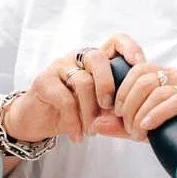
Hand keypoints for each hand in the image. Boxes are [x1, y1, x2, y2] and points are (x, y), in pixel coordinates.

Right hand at [4, 34, 145, 143]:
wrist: (37, 122)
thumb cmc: (72, 112)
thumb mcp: (99, 110)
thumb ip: (115, 106)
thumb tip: (138, 110)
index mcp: (94, 60)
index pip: (115, 42)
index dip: (129, 48)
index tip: (140, 64)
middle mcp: (77, 58)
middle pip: (97, 58)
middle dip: (108, 85)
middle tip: (111, 109)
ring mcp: (59, 67)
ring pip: (83, 81)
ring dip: (90, 112)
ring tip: (92, 131)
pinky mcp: (43, 81)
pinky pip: (66, 99)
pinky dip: (75, 121)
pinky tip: (78, 136)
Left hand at [113, 63, 176, 148]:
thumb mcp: (149, 131)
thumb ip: (122, 127)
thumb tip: (95, 125)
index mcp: (167, 78)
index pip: (137, 70)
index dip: (121, 89)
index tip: (115, 113)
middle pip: (144, 77)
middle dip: (128, 103)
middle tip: (127, 127)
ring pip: (157, 89)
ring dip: (140, 113)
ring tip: (138, 134)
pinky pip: (176, 100)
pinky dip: (157, 113)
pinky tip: (147, 126)